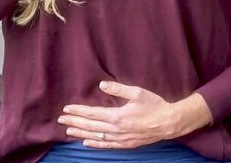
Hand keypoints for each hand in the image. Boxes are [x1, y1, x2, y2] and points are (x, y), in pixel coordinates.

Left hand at [57, 81, 208, 148]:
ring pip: (96, 137)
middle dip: (74, 122)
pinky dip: (95, 144)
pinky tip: (86, 143)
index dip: (78, 111)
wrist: (169, 122)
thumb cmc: (155, 105)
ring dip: (81, 133)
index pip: (92, 114)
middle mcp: (116, 129)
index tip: (67, 109)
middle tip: (61, 119)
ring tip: (68, 130)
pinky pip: (107, 145)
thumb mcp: (138, 92)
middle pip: (91, 126)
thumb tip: (101, 85)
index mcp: (118, 116)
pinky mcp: (126, 144)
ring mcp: (121, 138)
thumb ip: (118, 89)